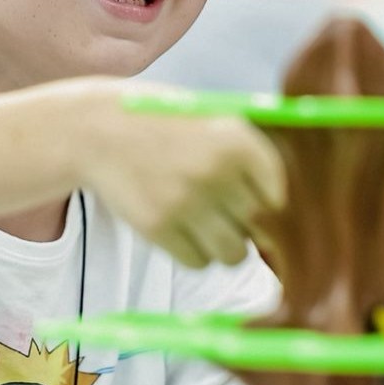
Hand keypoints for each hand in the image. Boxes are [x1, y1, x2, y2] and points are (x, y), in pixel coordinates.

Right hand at [75, 80, 285, 267]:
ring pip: (233, 254)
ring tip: (202, 225)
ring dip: (222, 246)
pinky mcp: (157, 226)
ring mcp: (185, 201)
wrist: (96, 129)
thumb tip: (287, 226)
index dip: (266, 205)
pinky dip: (192, 253)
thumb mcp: (212, 122)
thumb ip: (251, 161)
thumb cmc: (164, 127)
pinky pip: (197, 262)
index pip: (279, 198)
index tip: (247, 200)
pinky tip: (177, 228)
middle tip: (218, 209)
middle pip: (259, 228)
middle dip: (243, 226)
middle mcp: (216, 170)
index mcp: (237, 140)